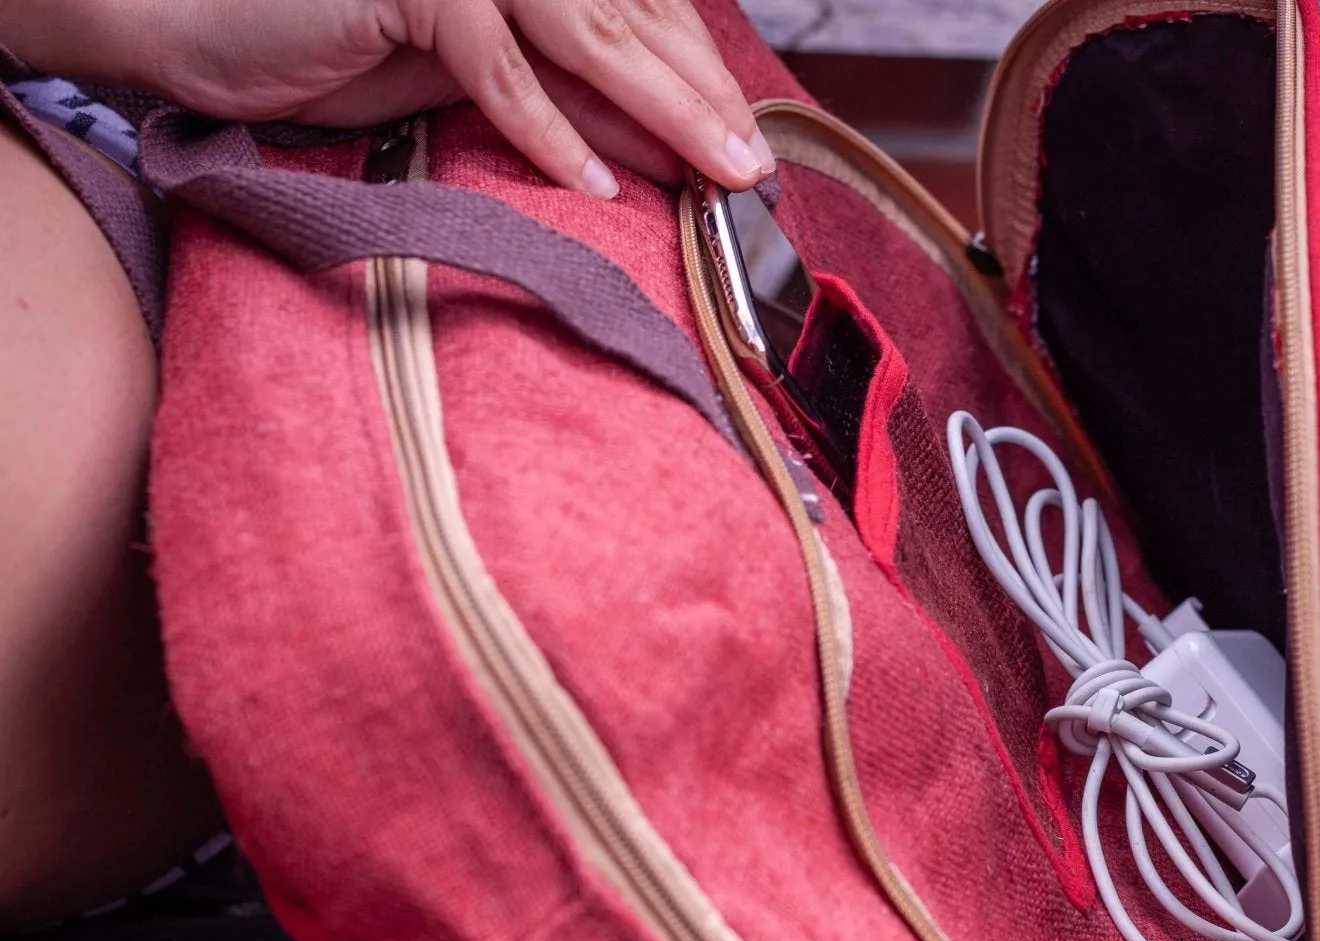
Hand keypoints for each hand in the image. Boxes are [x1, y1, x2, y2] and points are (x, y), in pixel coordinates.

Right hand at [1, 0, 771, 193]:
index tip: (751, 143)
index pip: (641, 9)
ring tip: (715, 176)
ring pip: (587, 36)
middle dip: (703, 99)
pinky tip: (598, 182)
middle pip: (631, 21)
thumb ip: (572, 99)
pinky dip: (548, 126)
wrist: (202, 20)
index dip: (702, 74)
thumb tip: (669, 149)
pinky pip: (497, 64)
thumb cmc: (335, 44)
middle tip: (756, 170)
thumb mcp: (476, 78)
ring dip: (661, 111)